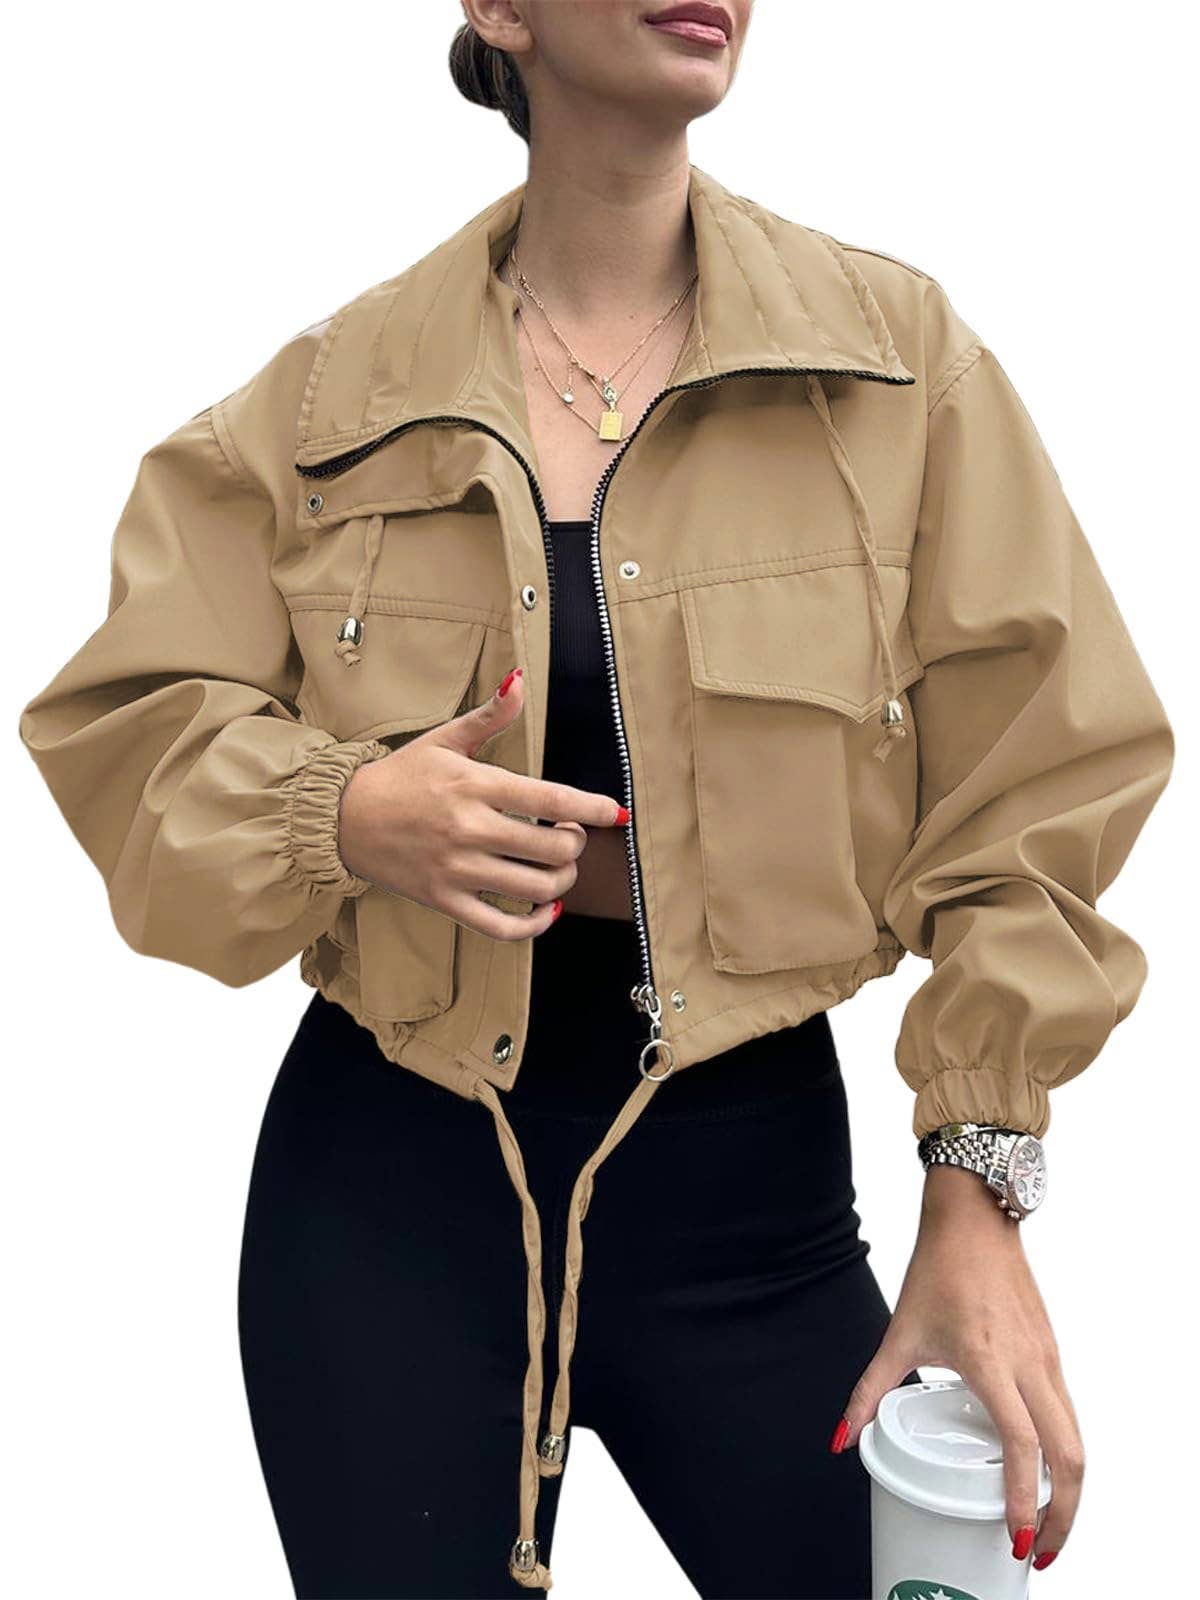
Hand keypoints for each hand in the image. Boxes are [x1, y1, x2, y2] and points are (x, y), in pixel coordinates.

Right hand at [336, 666, 628, 939]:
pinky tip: (543, 908)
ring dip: (562, 880)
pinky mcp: (444, 900)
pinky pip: (502, 926)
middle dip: (575, 843)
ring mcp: (457, 869)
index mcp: (474, 785)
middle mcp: (469, 829)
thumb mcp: (444, 740)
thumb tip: (520, 680)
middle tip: (569, 835)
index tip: (613, 813)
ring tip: (558, 867)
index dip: (590, 808)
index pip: (549, 798)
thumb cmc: (401, 778)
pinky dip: (533, 924)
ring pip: (535, 888)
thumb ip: (490, 716)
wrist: (344, 818)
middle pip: (552, 848)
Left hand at [830, 1163, 1082, 1571]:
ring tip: (1047, 1528)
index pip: (1020, 1441)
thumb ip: (869, 1391)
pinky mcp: (1054, 1353)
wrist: (975, 1220)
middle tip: (1040, 1552)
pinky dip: (1067, 1457)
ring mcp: (1048, 1358)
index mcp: (989, 1360)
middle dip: (1061, 1513)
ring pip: (1078, 1438)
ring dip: (1070, 1491)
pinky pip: (1072, 1416)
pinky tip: (1047, 1478)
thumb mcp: (899, 1334)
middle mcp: (1029, 1363)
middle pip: (1069, 1455)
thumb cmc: (938, 1272)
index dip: (1021, 1496)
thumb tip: (843, 1439)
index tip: (1017, 1537)